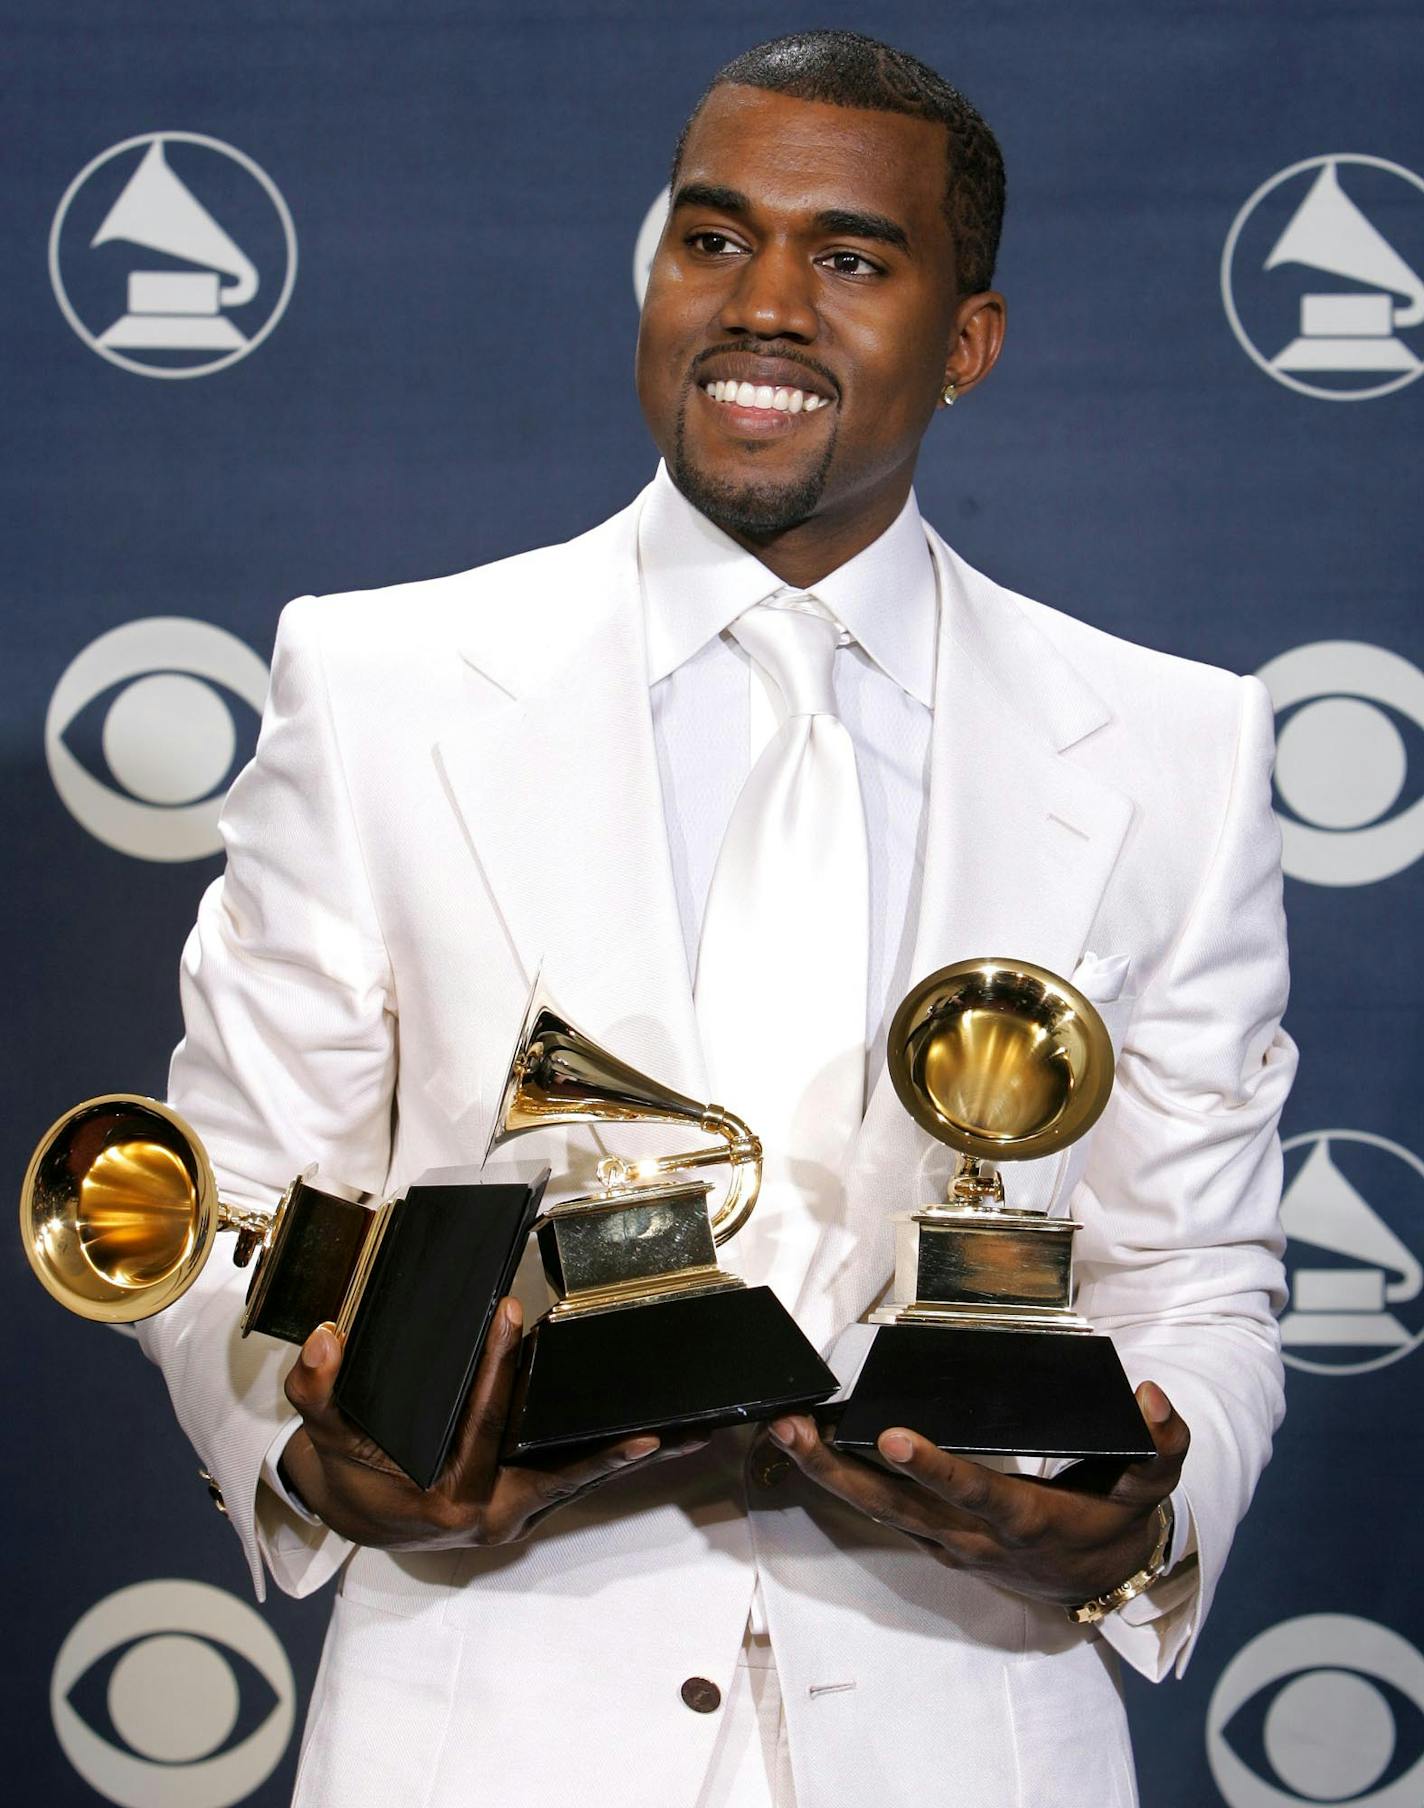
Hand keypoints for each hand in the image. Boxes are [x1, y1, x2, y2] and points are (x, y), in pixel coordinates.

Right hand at [278, 1297, 703, 1549]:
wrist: (359, 1511)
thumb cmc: (349, 1472)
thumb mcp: (325, 1435)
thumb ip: (318, 1391)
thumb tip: (325, 1340)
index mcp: (443, 1497)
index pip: (476, 1426)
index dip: (491, 1368)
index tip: (509, 1314)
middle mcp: (490, 1510)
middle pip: (558, 1474)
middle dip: (609, 1453)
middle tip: (655, 1431)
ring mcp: (516, 1508)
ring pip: (580, 1480)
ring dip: (632, 1457)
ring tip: (690, 1434)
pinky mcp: (530, 1497)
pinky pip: (577, 1476)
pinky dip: (614, 1456)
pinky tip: (660, 1434)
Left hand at [760, 1381, 1187, 1605]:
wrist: (1103, 1583)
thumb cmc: (1118, 1522)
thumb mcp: (1153, 1490)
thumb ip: (1161, 1446)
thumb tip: (1152, 1398)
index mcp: (1026, 1518)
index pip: (975, 1491)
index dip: (934, 1468)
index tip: (892, 1438)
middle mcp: (975, 1535)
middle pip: (896, 1507)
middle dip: (839, 1471)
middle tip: (792, 1429)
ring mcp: (948, 1542)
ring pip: (877, 1511)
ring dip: (824, 1473)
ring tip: (782, 1429)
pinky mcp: (934, 1539)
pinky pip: (880, 1511)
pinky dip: (840, 1482)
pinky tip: (808, 1449)